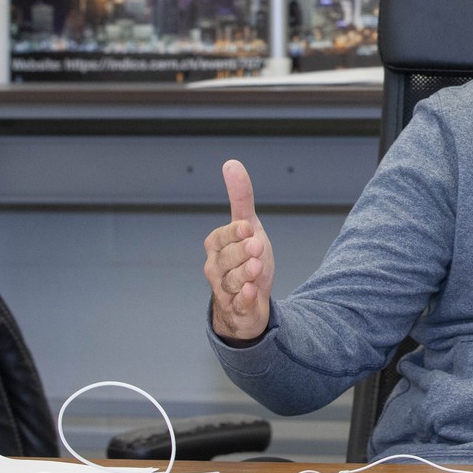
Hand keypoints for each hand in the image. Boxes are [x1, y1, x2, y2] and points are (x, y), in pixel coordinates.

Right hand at [203, 159, 274, 343]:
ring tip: (257, 268)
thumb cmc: (247, 258)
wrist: (249, 299)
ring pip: (231, 281)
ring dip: (245, 274)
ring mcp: (224, 290)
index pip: (220, 237)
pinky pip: (237, 305)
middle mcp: (215, 268)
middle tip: (257, 246)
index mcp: (217, 246)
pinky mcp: (236, 309)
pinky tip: (250, 292)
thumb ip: (240, 198)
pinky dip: (243, 299)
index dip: (234, 233)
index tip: (248, 227)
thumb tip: (231, 163)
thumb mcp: (248, 226)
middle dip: (242, 253)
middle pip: (227, 259)